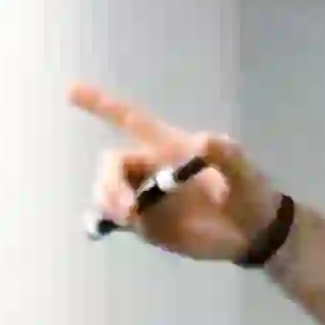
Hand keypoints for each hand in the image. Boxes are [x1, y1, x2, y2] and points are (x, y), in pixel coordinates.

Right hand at [68, 83, 282, 262]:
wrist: (253, 234)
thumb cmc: (249, 192)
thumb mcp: (244, 171)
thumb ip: (226, 155)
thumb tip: (202, 141)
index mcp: (169, 146)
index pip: (129, 120)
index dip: (100, 104)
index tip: (70, 90)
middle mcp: (151, 169)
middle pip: (111, 165)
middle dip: (110, 182)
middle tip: (128, 208)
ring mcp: (146, 197)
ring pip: (107, 192)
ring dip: (108, 202)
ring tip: (130, 218)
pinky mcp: (146, 225)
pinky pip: (115, 219)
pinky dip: (108, 221)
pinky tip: (120, 224)